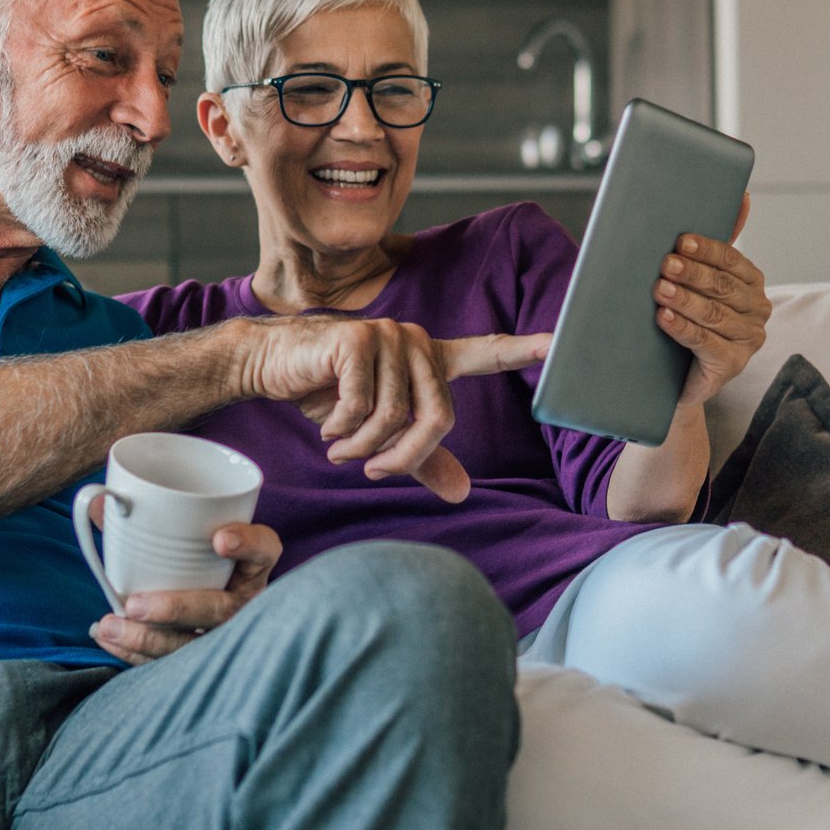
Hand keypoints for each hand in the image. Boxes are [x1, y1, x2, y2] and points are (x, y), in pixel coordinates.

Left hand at [88, 520, 281, 663]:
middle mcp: (246, 600)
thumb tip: (95, 504)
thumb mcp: (184, 530)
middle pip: (222, 608)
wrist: (199, 585)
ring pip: (195, 644)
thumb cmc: (193, 551)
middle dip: (177, 609)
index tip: (219, 539)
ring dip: (148, 638)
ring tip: (109, 625)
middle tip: (135, 604)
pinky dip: (136, 654)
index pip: (264, 549)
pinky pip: (172, 662)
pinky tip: (110, 639)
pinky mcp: (200, 656)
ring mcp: (225, 634)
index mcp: (253, 562)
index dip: (248, 545)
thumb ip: (145, 513)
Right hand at [233, 315, 550, 502]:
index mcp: (430, 358)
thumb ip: (420, 457)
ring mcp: (388, 336)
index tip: (557, 344)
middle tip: (372, 471)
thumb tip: (462, 493)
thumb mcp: (379, 433)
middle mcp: (417, 341)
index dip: (522, 349)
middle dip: (404, 457)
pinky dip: (343, 431)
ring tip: (339, 447)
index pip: (485, 353)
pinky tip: (326, 426)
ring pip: (397, 418)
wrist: (272, 365)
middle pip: (438, 418)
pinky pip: (363, 408)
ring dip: (364, 447)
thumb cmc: (327, 394)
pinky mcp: (357, 341)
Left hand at [654, 193, 770, 407]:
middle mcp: (758, 310)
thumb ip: (718, 245)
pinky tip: (664, 318)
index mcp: (752, 282)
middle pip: (723, 287)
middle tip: (665, 264)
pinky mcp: (733, 365)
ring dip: (685, 300)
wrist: (675, 374)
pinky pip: (706, 342)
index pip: (732, 260)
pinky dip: (683, 328)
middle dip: (693, 274)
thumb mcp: (700, 281)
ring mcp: (749, 339)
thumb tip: (744, 196)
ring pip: (714, 314)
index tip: (681, 241)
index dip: (708, 250)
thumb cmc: (688, 317)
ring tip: (659, 289)